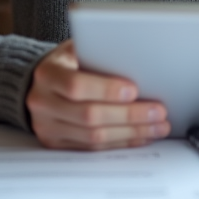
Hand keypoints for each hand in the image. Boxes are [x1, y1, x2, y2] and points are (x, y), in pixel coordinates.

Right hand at [26, 40, 169, 149]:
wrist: (41, 83)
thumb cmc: (68, 62)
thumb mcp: (77, 49)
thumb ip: (98, 53)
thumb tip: (135, 60)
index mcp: (47, 74)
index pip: (76, 85)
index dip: (106, 89)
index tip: (134, 89)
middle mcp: (42, 102)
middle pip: (89, 115)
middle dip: (128, 115)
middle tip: (157, 111)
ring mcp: (47, 126)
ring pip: (94, 137)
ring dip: (131, 133)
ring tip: (157, 126)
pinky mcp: (56, 143)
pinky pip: (93, 148)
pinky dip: (121, 142)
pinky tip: (141, 136)